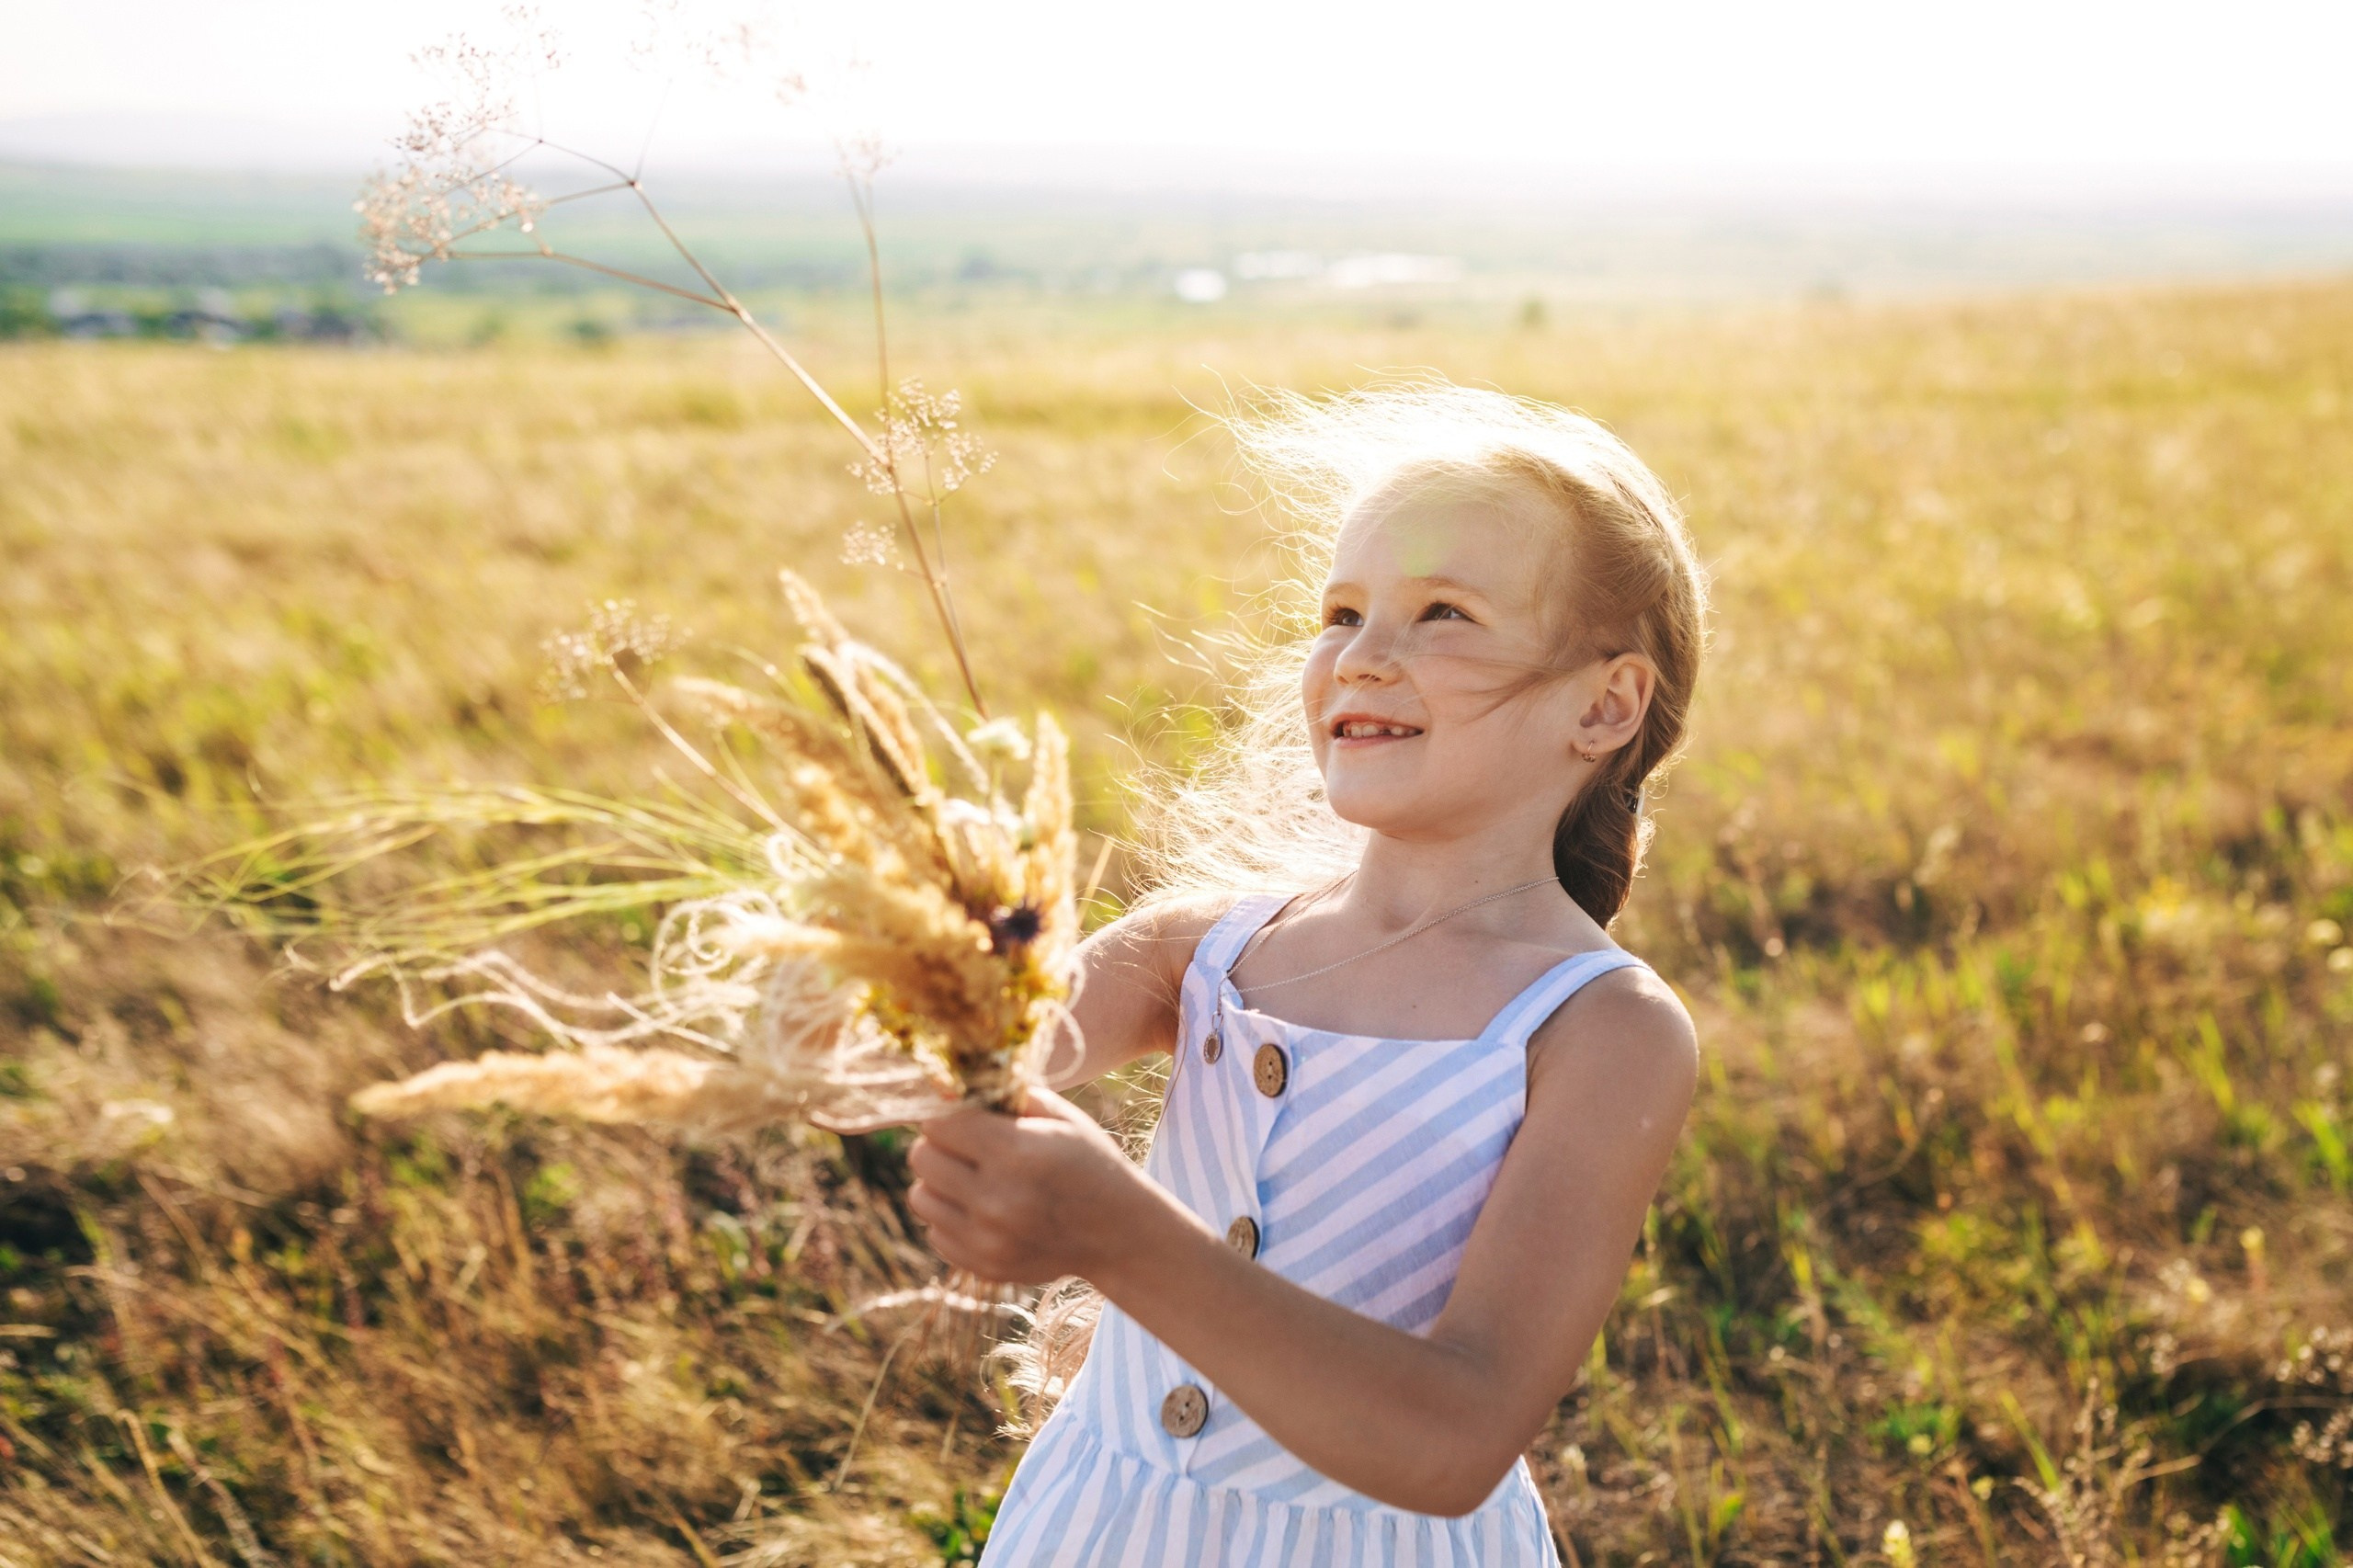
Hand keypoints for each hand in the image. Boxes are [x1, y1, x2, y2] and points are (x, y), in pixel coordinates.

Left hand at [906, 1086, 1166, 1283]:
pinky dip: (951, 1218)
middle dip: (938, 1145)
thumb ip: (1008, 1095)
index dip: (947, 1115)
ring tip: (971, 1179)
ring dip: (939, 1183)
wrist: (1119, 1233)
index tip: (964, 1118)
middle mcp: (997, 1199)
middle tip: (964, 1146)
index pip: (939, 1124)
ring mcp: (987, 1240)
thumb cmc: (1089, 1163)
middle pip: (920, 1158)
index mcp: (1017, 1153)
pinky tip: (983, 1211)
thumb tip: (950, 1086)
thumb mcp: (1061, 1117)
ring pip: (919, 1197)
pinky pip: (935, 1233)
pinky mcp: (983, 1266)